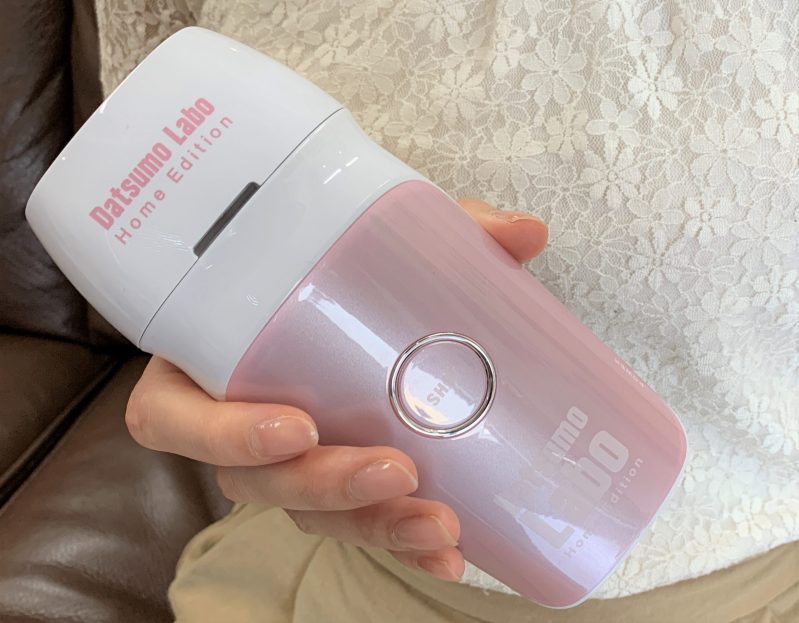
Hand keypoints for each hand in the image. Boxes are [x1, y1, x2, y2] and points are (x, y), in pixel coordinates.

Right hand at [125, 198, 547, 580]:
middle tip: (396, 471)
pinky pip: (349, 521)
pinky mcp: (325, 478)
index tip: (298, 427)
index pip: (169, 416)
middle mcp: (233, 421)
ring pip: (302, 512)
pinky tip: (446, 549)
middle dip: (322, 486)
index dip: (221, 434)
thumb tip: (524, 232)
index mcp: (208, 360)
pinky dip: (396, 538)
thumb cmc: (330, 272)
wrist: (335, 298)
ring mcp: (279, 459)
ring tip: (437, 524)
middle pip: (250, 482)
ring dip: (369, 524)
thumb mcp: (376, 243)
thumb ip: (441, 233)